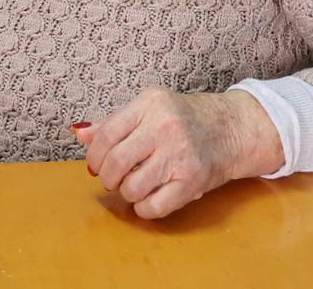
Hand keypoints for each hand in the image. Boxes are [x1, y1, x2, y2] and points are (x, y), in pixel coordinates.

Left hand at [76, 87, 280, 218]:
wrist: (232, 128)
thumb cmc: (186, 119)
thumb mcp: (150, 109)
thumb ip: (114, 122)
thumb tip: (80, 133)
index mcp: (150, 103)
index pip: (107, 134)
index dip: (94, 156)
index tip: (95, 164)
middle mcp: (165, 126)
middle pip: (115, 163)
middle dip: (106, 177)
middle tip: (112, 179)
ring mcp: (179, 154)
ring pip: (131, 187)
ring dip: (126, 193)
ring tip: (133, 186)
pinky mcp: (192, 180)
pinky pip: (154, 207)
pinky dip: (144, 208)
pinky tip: (149, 198)